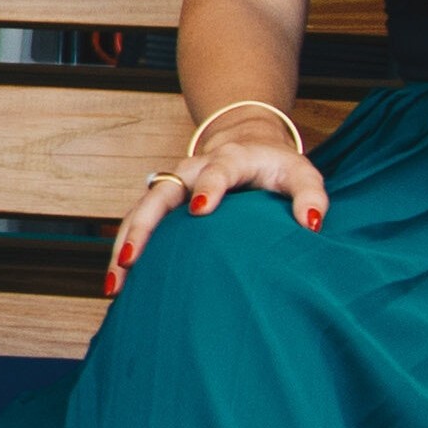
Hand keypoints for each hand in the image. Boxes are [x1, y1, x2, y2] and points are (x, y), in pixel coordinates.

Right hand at [106, 108, 324, 291]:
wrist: (247, 144)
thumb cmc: (277, 167)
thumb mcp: (302, 175)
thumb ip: (311, 196)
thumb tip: (312, 225)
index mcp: (230, 160)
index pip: (216, 170)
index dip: (208, 187)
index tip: (200, 210)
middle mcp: (192, 169)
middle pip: (160, 192)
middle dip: (144, 225)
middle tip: (132, 257)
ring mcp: (172, 185)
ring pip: (139, 211)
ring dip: (125, 244)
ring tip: (115, 283)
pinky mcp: (162, 202)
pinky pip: (136, 223)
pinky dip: (124, 250)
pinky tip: (117, 282)